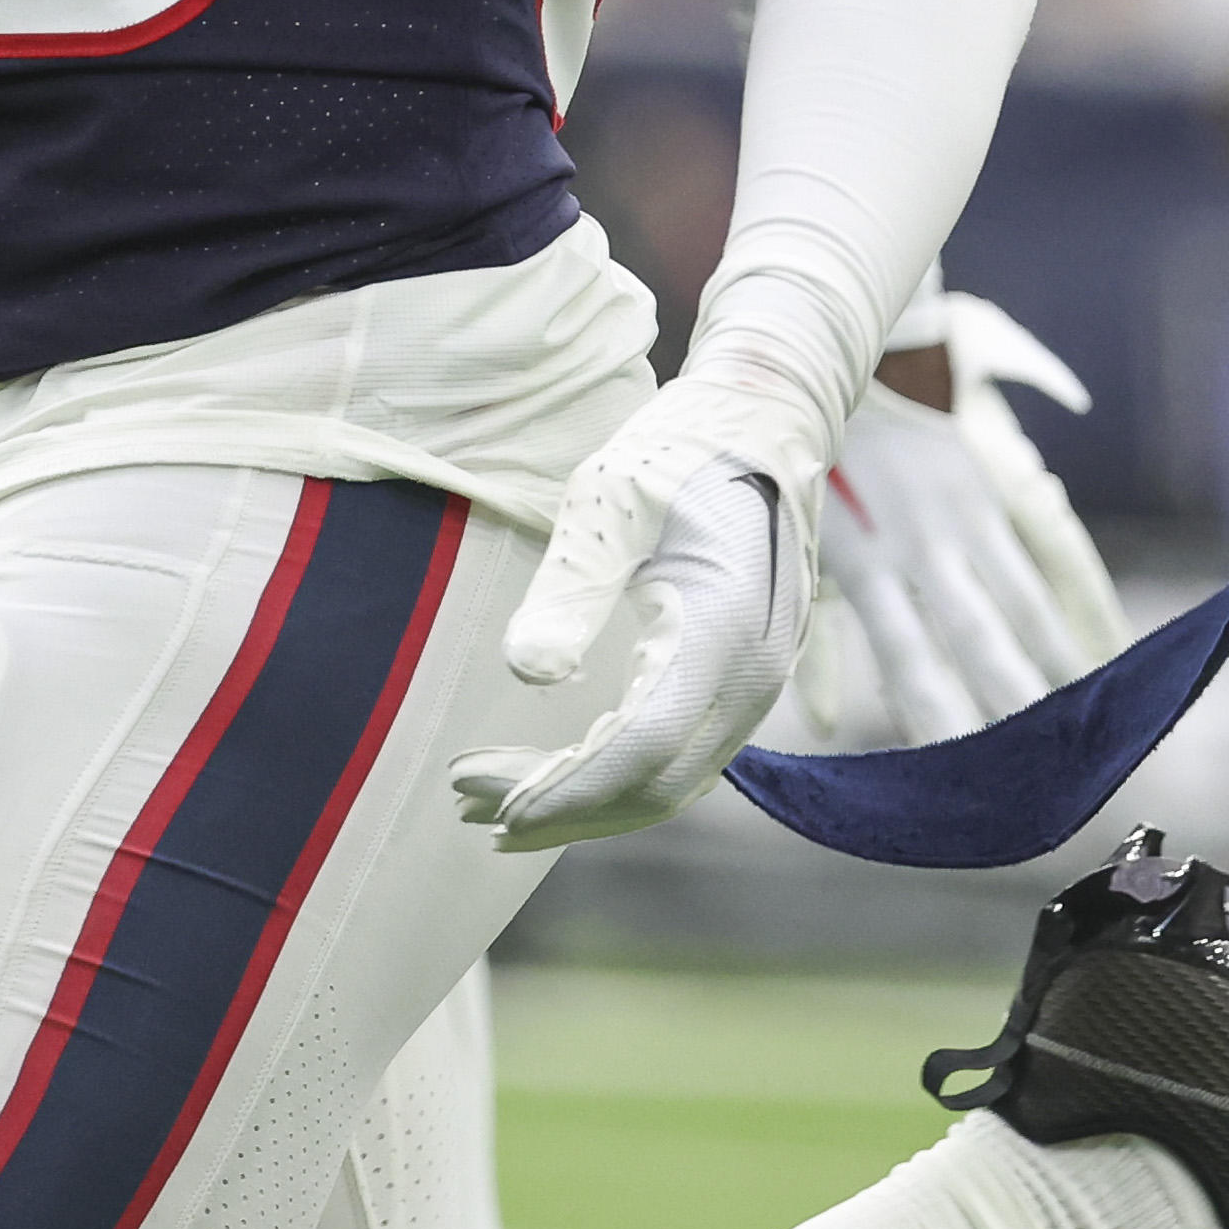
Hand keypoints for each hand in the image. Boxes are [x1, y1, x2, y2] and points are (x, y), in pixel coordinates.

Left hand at [448, 374, 816, 850]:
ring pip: (671, 781)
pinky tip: (561, 774)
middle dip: (559, 806)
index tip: (484, 800)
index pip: (639, 749)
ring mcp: (756, 685)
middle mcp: (752, 676)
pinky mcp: (743, 682)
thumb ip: (572, 587)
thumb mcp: (611, 498)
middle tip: (465, 804)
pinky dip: (618, 778)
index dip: (562, 788)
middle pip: (654, 783)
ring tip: (493, 802)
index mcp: (722, 632)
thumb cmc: (679, 450)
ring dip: (585, 801)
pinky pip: (683, 757)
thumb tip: (525, 672)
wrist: (764, 422)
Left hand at [798, 292, 1120, 748]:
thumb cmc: (814, 474)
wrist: (852, 359)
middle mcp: (923, 547)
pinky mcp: (1000, 491)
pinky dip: (1077, 614)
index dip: (939, 722)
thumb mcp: (801, 553)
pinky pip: (1050, 564)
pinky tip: (1100, 660)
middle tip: (1040, 779)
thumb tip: (825, 727)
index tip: (959, 783)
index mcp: (865, 566)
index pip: (909, 661)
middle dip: (1011, 711)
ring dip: (1054, 670)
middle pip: (976, 640)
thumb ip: (815, 643)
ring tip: (1086, 735)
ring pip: (1023, 605)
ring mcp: (968, 518)